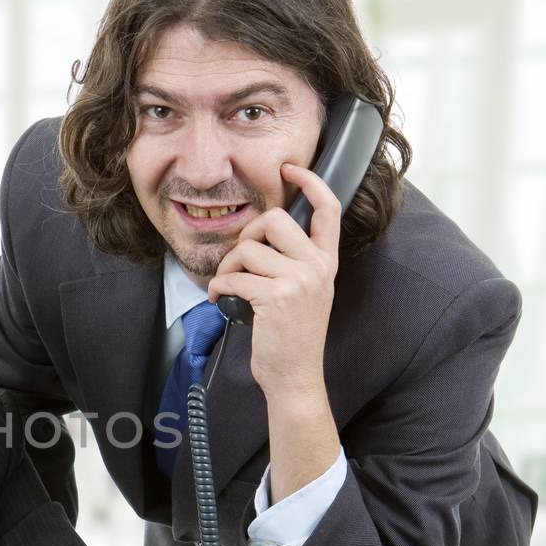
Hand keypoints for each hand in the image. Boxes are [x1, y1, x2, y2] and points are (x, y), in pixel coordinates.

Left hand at [207, 162, 338, 401]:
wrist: (295, 376)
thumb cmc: (291, 336)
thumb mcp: (306, 292)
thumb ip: (294, 261)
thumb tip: (259, 234)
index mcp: (327, 262)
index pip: (328, 209)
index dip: (310, 182)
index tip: (289, 169)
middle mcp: (317, 267)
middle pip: (274, 220)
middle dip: (246, 234)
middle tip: (238, 260)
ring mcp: (299, 281)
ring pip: (248, 249)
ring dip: (226, 267)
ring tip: (226, 286)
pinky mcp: (275, 297)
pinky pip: (233, 276)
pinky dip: (217, 287)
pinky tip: (218, 299)